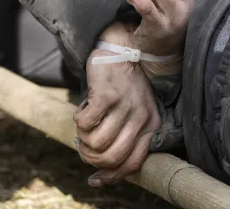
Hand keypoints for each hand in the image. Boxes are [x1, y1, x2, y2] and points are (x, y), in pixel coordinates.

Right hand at [73, 22, 160, 185]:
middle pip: (112, 157)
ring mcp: (124, 106)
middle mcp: (141, 118)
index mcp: (150, 125)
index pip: (132, 164)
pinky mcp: (107, 96)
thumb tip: (102, 169)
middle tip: (83, 146)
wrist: (121, 50)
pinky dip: (78, 122)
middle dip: (91, 158)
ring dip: (83, 138)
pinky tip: (83, 110)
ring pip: (96, 143)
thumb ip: (127, 136)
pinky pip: (84, 124)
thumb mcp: (136, 111)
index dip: (111, 176)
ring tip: (85, 124)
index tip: (94, 178)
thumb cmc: (125, 86)